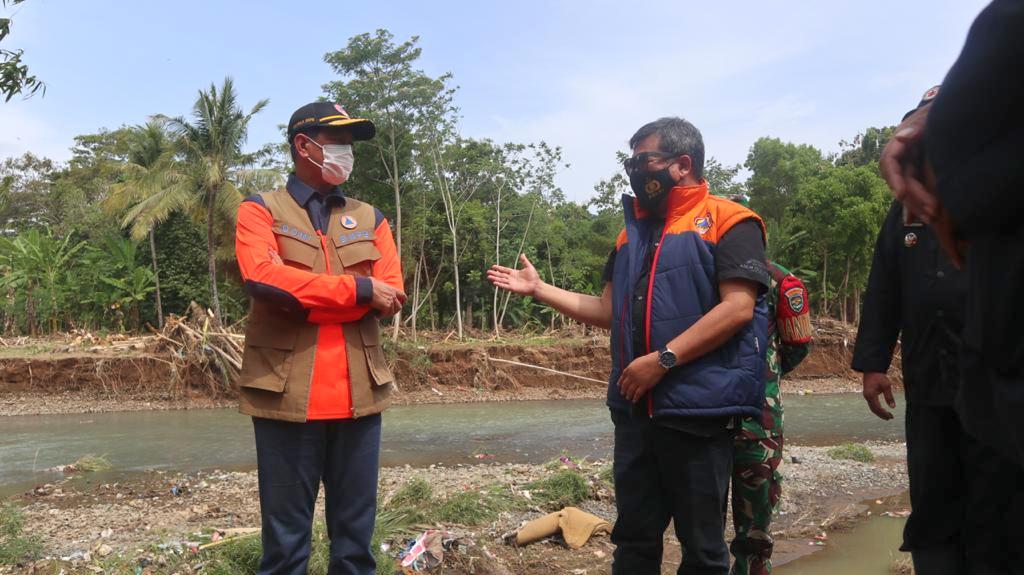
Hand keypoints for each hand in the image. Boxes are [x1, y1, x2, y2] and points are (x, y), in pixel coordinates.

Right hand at [370, 278, 405, 317]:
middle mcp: (393, 295)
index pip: (402, 294)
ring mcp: (390, 301)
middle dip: (395, 310)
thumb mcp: (376, 281)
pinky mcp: (386, 306)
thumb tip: (372, 280)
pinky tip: (377, 315)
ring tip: (382, 315)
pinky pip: (386, 313)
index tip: (403, 301)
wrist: (367, 289)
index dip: (403, 298)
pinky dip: (382, 315)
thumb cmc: (369, 285)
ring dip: (387, 314)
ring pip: (392, 311)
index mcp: (392, 289)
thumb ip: (378, 283)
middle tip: (389, 312)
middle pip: (399, 306)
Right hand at [487, 254, 541, 296]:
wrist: (536, 285)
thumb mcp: (529, 266)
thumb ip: (524, 261)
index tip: (493, 266)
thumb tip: (522, 254)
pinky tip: (495, 283)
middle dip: (494, 273)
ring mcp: (512, 283)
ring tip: (489, 277)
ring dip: (495, 279)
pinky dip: (500, 284)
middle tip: (488, 272)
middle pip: (501, 275)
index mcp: (514, 273)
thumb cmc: (534, 277)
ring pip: (501, 280)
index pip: (504, 270)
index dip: (499, 268)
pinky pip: (505, 286)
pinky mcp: (513, 288)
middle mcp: (511, 278)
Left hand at [618, 352, 664, 402]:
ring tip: (628, 398)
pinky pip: (637, 394)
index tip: (619, 386)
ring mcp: (637, 381)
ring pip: (630, 391)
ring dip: (628, 395)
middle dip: (623, 390)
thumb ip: (632, 367)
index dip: (620, 383)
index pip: (622, 378)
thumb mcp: (637, 361)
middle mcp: (631, 376)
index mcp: (629, 369)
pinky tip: (634, 400)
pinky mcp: (644, 386)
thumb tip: (629, 371)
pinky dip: (635, 398)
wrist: (657, 362)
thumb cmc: (649, 360)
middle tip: (622, 393)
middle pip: (625, 385)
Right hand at [862, 371, 895, 419]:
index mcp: (870, 395)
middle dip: (881, 415)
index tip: (890, 416)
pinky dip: (877, 408)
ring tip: (888, 416)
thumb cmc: (879, 377)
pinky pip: (872, 404)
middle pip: (874, 409)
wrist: (871, 370)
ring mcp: (866, 396)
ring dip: (879, 412)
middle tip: (890, 418)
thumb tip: (893, 407)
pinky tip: (883, 410)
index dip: (884, 413)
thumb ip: (889, 396)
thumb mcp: (886, 385)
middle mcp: (867, 397)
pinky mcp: (867, 395)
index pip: (877, 408)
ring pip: (872, 408)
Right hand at [880, 105, 938, 222]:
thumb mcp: (928, 116)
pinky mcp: (922, 171)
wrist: (952, 111)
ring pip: (910, 188)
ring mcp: (911, 164)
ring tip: (933, 218)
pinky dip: (921, 203)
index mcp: (899, 143)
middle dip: (913, 198)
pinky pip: (919, 189)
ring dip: (918, 205)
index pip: (889, 163)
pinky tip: (926, 217)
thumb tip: (902, 137)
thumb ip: (917, 127)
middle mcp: (902, 156)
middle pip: (901, 181)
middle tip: (931, 213)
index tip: (900, 194)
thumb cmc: (938, 111)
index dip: (893, 179)